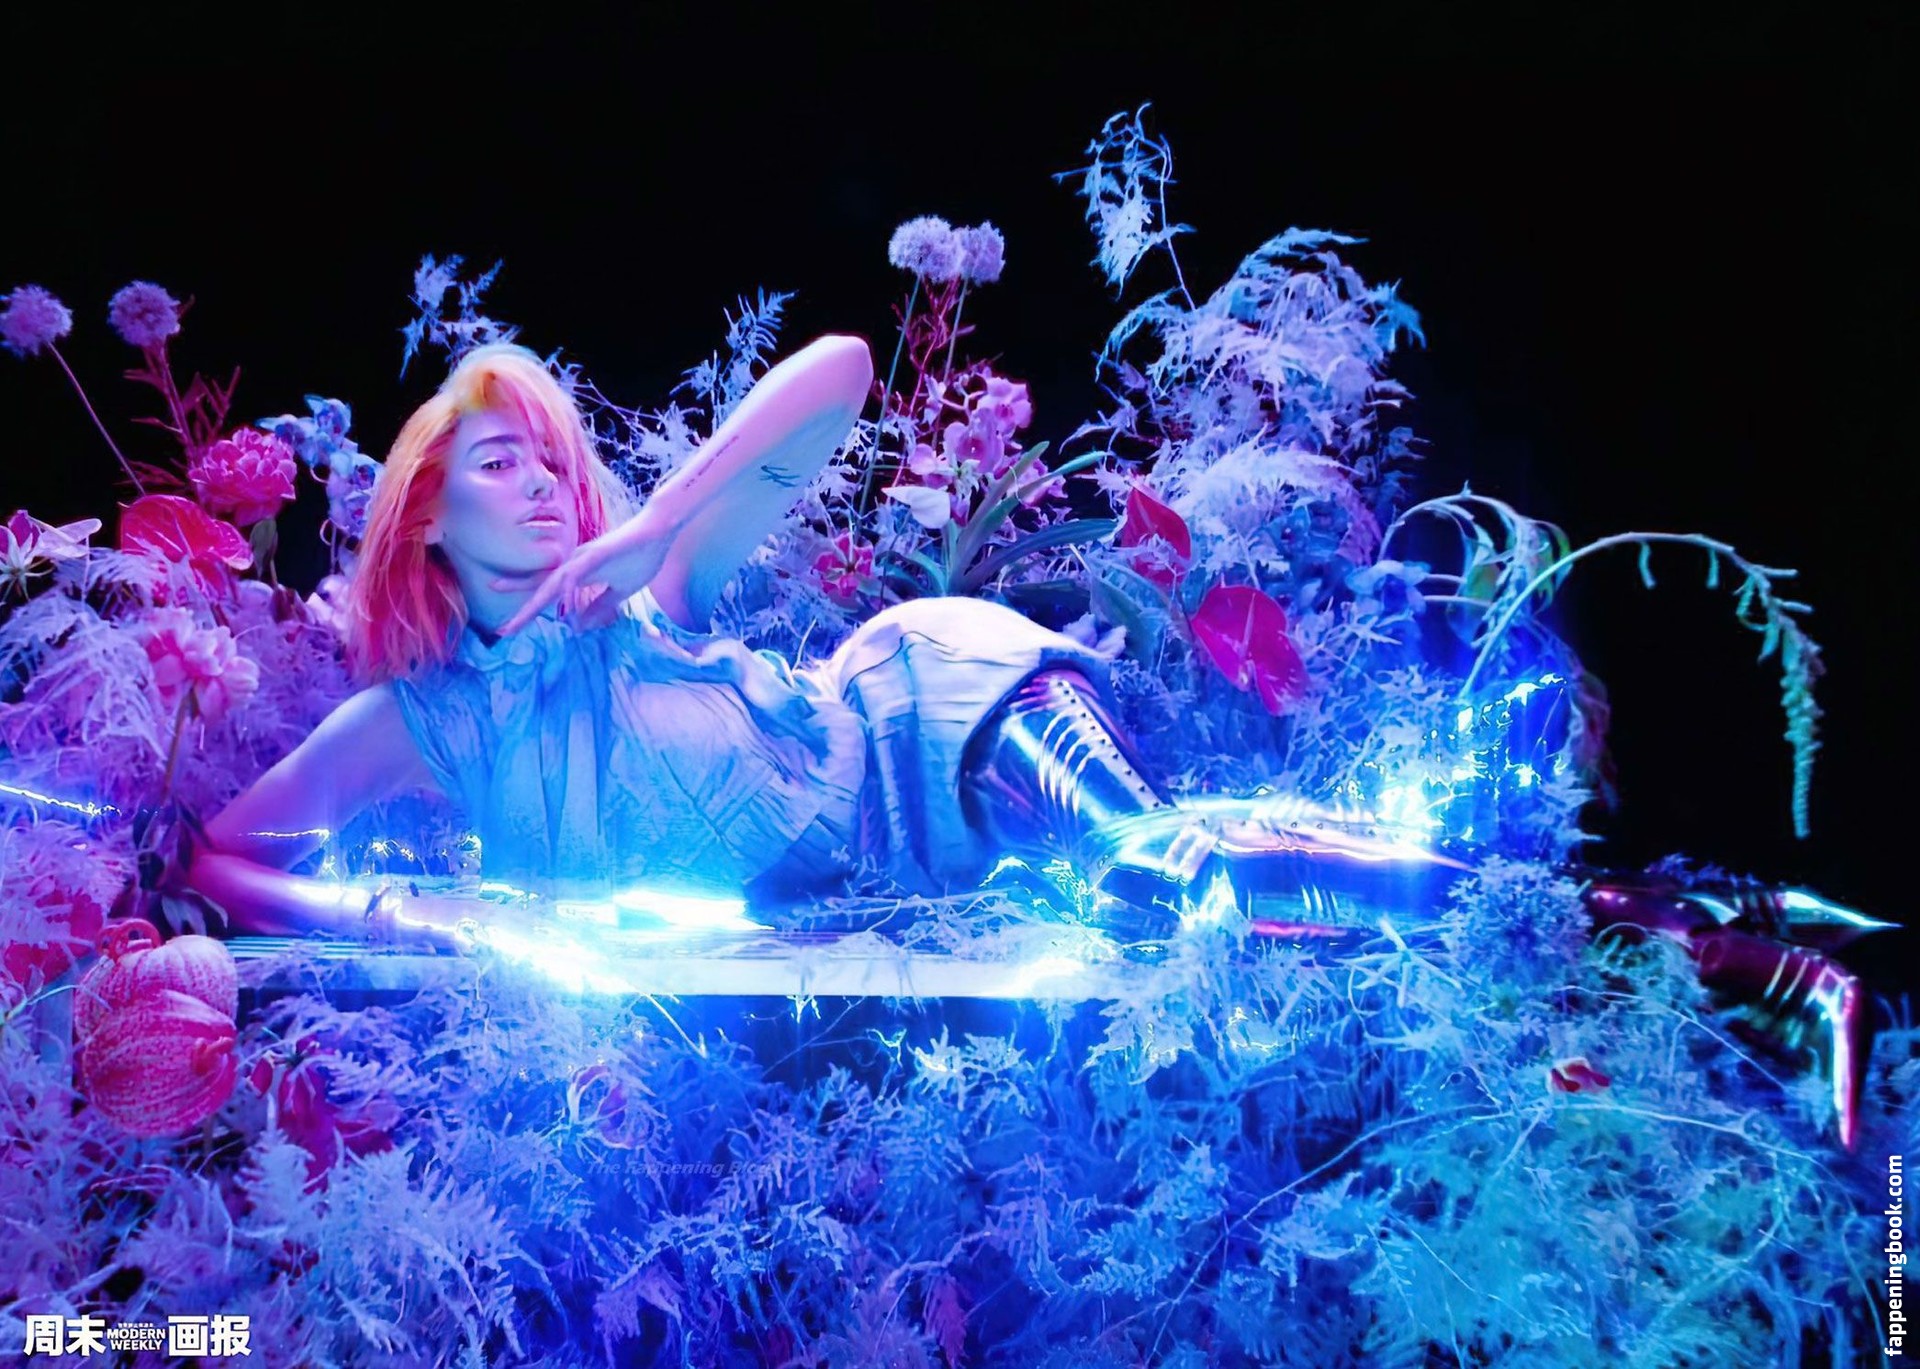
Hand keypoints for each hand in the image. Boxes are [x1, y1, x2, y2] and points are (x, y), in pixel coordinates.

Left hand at [497, 509, 674, 636]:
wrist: (659, 531)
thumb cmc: (641, 557)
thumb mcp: (620, 592)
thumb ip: (599, 607)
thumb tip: (579, 626)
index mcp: (579, 574)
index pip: (548, 593)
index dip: (530, 609)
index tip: (510, 628)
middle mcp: (575, 565)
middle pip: (543, 589)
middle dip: (524, 610)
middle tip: (502, 631)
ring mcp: (585, 558)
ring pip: (554, 582)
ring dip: (536, 602)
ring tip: (518, 621)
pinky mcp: (598, 553)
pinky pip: (577, 573)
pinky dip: (567, 589)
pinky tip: (560, 604)